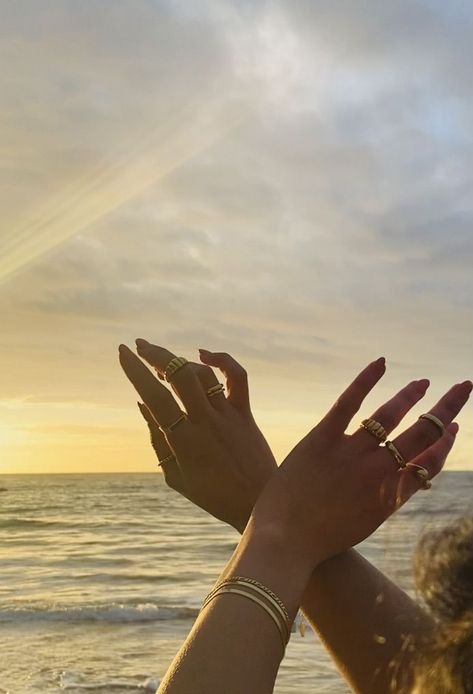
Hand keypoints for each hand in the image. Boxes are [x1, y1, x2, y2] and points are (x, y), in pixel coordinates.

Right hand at [119, 340, 276, 530]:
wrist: (258, 504)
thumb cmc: (212, 495)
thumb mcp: (175, 475)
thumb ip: (157, 439)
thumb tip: (142, 404)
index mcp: (183, 441)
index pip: (155, 397)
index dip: (136, 371)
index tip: (123, 352)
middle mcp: (205, 422)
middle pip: (179, 375)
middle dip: (156, 354)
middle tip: (139, 346)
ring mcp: (227, 415)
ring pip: (203, 373)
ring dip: (179, 360)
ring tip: (162, 362)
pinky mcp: (245, 413)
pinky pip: (237, 377)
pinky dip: (222, 359)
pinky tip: (204, 354)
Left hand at [249, 358, 471, 571]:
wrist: (284, 544)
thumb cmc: (319, 541)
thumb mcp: (363, 525)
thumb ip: (381, 500)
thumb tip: (393, 484)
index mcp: (391, 495)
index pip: (430, 462)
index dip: (445, 442)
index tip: (453, 428)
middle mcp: (378, 471)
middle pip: (422, 432)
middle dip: (447, 408)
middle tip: (462, 387)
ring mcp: (351, 453)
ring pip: (390, 415)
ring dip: (411, 395)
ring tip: (424, 382)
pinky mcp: (322, 439)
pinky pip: (349, 403)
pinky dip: (366, 380)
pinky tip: (381, 364)